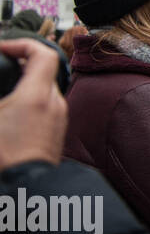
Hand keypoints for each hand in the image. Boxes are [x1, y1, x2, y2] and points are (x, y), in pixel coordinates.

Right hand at [0, 39, 67, 169]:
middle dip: (20, 64)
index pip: (42, 54)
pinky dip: (31, 99)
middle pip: (43, 70)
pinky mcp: (58, 130)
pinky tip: (12, 111)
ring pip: (45, 88)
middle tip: (1, 65)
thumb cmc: (6, 157)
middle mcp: (55, 103)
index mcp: (37, 95)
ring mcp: (60, 117)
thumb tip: (3, 97)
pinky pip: (47, 105)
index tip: (2, 48)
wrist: (27, 188)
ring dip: (25, 83)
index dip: (22, 44)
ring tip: (4, 88)